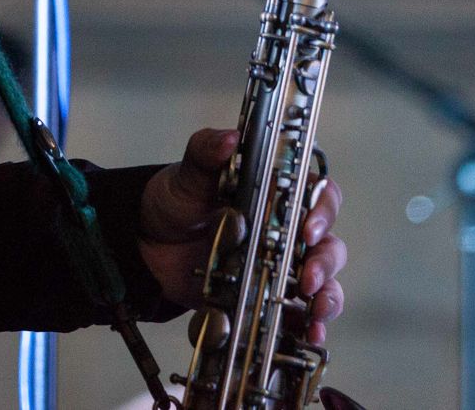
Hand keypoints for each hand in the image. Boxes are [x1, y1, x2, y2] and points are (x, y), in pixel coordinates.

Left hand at [138, 128, 347, 340]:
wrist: (147, 246)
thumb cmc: (176, 201)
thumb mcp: (188, 175)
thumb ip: (206, 153)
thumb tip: (229, 139)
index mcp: (276, 194)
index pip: (319, 194)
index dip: (323, 209)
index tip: (308, 227)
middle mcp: (286, 229)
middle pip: (328, 242)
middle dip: (325, 261)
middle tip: (308, 278)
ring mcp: (279, 266)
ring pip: (324, 280)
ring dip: (326, 296)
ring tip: (313, 311)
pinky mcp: (267, 296)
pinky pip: (299, 312)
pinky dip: (308, 324)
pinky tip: (307, 334)